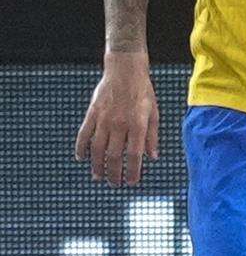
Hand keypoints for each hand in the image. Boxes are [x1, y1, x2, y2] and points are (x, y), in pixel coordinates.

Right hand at [75, 50, 159, 185]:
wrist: (125, 71)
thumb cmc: (143, 92)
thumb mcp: (154, 113)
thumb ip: (153, 136)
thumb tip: (153, 157)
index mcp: (138, 125)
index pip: (135, 155)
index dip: (133, 171)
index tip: (132, 182)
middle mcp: (120, 125)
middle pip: (114, 156)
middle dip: (114, 173)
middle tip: (114, 184)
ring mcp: (104, 119)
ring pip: (97, 149)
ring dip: (97, 165)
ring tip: (98, 177)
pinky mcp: (92, 114)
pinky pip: (83, 134)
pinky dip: (81, 148)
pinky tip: (81, 158)